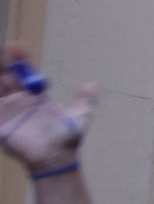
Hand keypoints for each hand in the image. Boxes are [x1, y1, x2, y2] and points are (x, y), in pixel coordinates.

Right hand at [0, 46, 95, 173]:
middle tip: (4, 47)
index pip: (26, 74)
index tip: (17, 44)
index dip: (21, 60)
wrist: (55, 159)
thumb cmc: (67, 139)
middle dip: (4, 62)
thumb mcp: (80, 116)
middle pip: (8, 78)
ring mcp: (8, 112)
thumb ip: (85, 100)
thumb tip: (93, 82)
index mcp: (36, 98)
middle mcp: (20, 102)